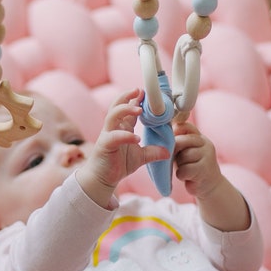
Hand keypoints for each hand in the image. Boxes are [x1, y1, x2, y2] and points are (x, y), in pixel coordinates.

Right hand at [76, 88, 168, 207]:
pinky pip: (114, 137)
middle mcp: (113, 128)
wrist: (102, 179)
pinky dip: (125, 136)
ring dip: (125, 110)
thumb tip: (169, 151)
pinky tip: (136, 138)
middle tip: (138, 90)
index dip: (135, 99)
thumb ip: (153, 152)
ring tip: (139, 109)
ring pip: (112, 116)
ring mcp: (107, 135)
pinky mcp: (104, 145)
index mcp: (122, 128)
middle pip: (116, 106)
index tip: (145, 92)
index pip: (128, 109)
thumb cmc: (117, 165)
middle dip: (126, 96)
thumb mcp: (140, 158)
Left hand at [172, 121, 222, 199]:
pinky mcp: (205, 169)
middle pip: (180, 141)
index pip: (184, 126)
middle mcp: (205, 143)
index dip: (174, 134)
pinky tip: (187, 176)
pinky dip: (182, 175)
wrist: (210, 185)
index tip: (172, 144)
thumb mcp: (184, 151)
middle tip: (177, 160)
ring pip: (183, 156)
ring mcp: (207, 156)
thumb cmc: (192, 166)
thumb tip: (160, 134)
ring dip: (179, 165)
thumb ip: (177, 142)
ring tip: (186, 169)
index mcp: (199, 137)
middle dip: (174, 152)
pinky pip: (185, 169)